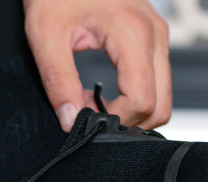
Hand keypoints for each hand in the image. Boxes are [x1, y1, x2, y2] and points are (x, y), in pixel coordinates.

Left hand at [24, 0, 171, 130]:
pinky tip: (102, 91)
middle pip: (160, 105)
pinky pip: (154, 81)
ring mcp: (157, 35)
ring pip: (161, 96)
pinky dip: (132, 96)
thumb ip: (58, 80)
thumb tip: (71, 119)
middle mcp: (154, 34)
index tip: (86, 120)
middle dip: (126, 122)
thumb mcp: (45, 34)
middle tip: (90, 116)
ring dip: (129, 111)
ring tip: (91, 102)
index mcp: (133, 32)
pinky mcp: (151, 38)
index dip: (115, 120)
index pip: (143, 100)